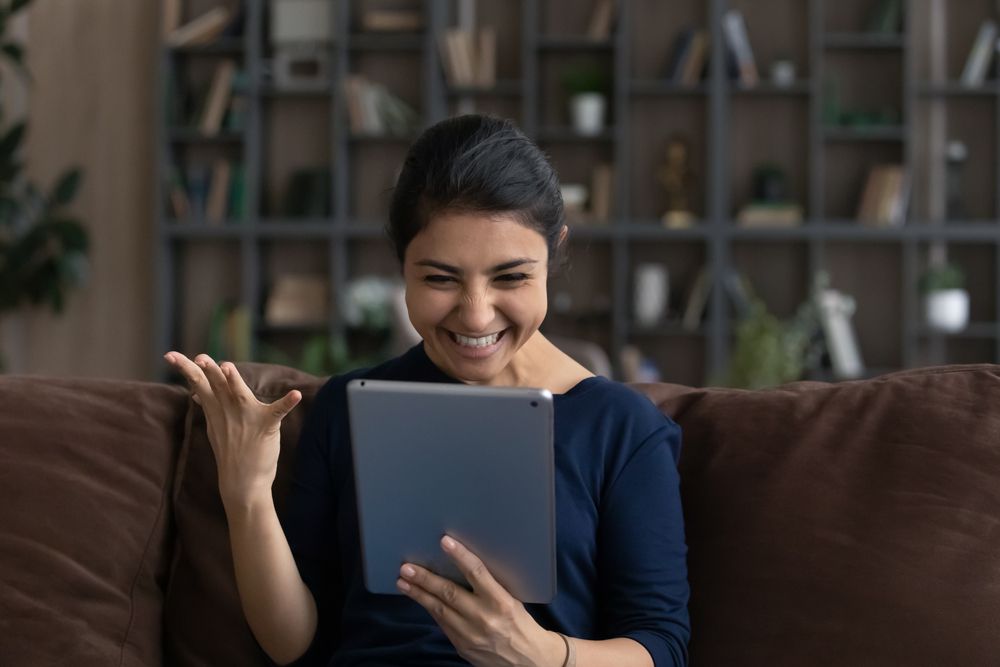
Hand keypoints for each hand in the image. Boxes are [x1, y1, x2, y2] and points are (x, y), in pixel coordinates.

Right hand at [164, 351, 300, 507]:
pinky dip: (287, 402)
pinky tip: (296, 394)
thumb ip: (209, 407)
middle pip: (214, 385)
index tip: (171, 355)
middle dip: (206, 370)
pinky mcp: (266, 426)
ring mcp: (247, 418)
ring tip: (228, 368)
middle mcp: (228, 412)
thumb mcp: (215, 428)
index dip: (186, 368)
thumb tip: (197, 393)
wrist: (243, 484)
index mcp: (216, 410)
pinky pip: (278, 410)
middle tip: (199, 358)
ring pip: (239, 393)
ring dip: (234, 381)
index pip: (198, 384)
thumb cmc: (232, 454)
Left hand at [397, 536, 565, 666]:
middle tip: (407, 567)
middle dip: (425, 578)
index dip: (459, 555)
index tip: (445, 541)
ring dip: (419, 594)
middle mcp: (484, 617)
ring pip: (439, 609)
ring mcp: (470, 634)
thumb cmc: (520, 623)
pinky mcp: (461, 646)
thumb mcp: (512, 600)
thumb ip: (489, 586)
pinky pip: (442, 623)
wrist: (527, 661)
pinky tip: (420, 598)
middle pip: (449, 592)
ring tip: (403, 582)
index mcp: (500, 601)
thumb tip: (464, 564)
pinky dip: (430, 609)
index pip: (477, 572)